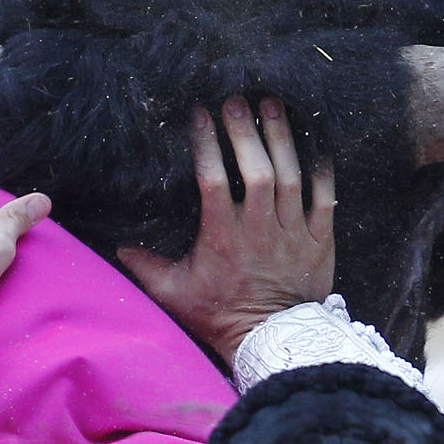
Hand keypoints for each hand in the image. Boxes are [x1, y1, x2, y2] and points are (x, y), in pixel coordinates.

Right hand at [118, 97, 335, 364]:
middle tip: (238, 100)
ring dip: (282, 139)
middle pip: (256, 170)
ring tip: (273, 105)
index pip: (212, 181)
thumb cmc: (220, 317)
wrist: (272, 342)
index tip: (201, 114)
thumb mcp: (175, 294)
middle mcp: (258, 229)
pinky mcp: (319, 241)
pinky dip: (322, 171)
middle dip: (246, 131)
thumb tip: (118, 248)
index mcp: (222, 237)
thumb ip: (147, 268)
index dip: (207, 144)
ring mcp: (292, 233)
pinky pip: (325, 199)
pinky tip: (315, 144)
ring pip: (290, 177)